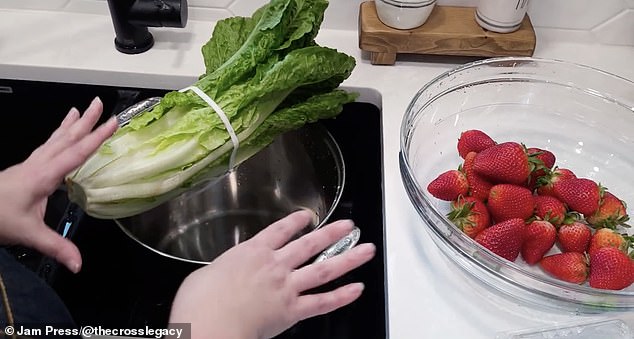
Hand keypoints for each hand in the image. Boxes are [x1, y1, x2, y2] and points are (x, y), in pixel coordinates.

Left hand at [0, 97, 117, 272]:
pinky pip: (47, 146)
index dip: (96, 138)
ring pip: (55, 139)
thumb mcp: (27, 234)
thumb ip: (56, 246)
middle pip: (66, 138)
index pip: (75, 153)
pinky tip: (61, 135)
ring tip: (82, 110)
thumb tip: (79, 264)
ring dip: (72, 124)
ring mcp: (30, 165)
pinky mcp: (26, 169)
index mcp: (43, 176)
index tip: (113, 122)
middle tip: (101, 103)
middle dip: (86, 121)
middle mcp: (38, 165)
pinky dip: (58, 135)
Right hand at [168, 210, 375, 338]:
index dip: (296, 221)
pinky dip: (341, 296)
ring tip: (367, 250)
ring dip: (348, 259)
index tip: (308, 215)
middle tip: (350, 225)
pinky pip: (322, 303)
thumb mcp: (205, 274)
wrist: (209, 325)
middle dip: (332, 233)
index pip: (280, 230)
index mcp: (252, 251)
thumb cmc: (199, 303)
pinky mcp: (292, 310)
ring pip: (324, 269)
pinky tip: (357, 289)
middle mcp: (274, 264)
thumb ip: (224, 267)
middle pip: (310, 244)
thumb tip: (224, 271)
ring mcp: (286, 286)